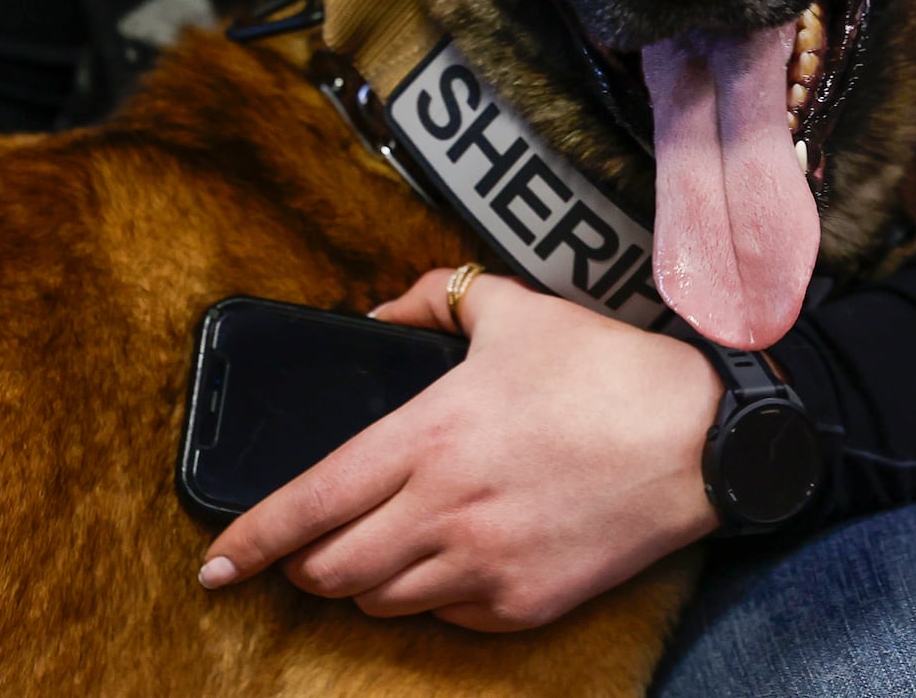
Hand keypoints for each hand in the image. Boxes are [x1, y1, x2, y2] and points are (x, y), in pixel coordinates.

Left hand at [197, 270, 722, 630]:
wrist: (700, 441)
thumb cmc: (607, 370)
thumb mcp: (517, 309)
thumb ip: (436, 297)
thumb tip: (382, 311)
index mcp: (428, 437)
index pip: (308, 502)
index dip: (249, 539)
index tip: (215, 564)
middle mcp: (443, 511)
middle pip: (332, 570)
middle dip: (307, 563)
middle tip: (313, 545)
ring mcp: (484, 567)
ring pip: (382, 602)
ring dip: (366, 582)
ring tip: (384, 548)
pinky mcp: (525, 604)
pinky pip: (448, 618)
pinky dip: (433, 596)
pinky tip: (454, 561)